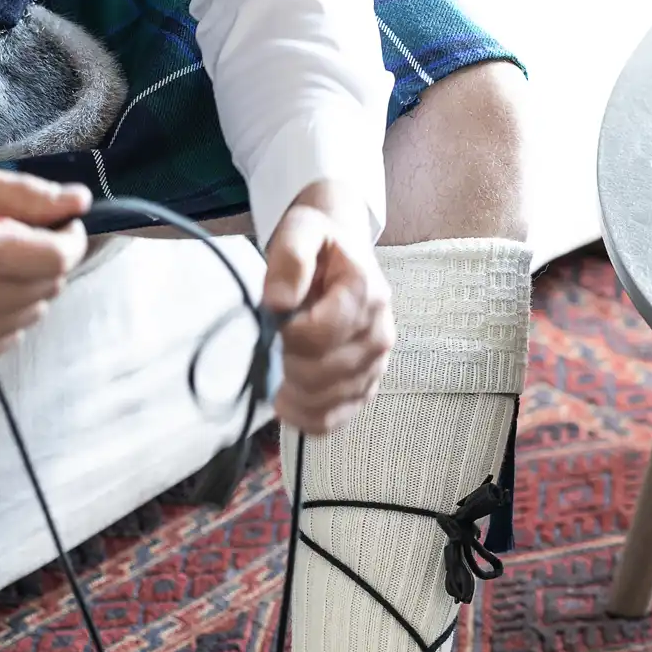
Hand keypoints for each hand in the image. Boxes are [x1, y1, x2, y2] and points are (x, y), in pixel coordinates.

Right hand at [0, 163, 91, 370]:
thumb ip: (24, 194)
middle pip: (50, 286)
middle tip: (14, 235)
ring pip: (33, 314)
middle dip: (46, 257)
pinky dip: (3, 315)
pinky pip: (7, 339)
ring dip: (26, 287)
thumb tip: (80, 201)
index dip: (70, 237)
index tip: (62, 222)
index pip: (58, 257)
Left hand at [261, 182, 393, 435]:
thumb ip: (290, 260)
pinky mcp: (365, 386)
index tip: (275, 319)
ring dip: (292, 393)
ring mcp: (376, 365)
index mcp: (366, 294)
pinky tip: (287, 403)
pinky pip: (336, 418)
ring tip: (275, 372)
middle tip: (273, 343)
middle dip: (286, 363)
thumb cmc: (318, 243)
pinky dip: (307, 418)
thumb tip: (277, 302)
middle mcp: (379, 334)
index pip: (318, 336)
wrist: (341, 254)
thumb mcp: (300, 232)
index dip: (286, 335)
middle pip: (322, 373)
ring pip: (327, 401)